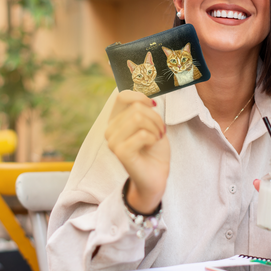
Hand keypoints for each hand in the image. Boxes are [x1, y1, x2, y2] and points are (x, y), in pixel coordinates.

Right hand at [105, 91, 169, 213]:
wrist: (156, 174)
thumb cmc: (154, 148)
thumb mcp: (151, 123)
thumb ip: (144, 109)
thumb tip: (146, 99)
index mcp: (115, 120)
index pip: (122, 96)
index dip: (141, 97)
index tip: (153, 106)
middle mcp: (110, 129)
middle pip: (136, 107)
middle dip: (155, 117)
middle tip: (160, 130)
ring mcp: (113, 141)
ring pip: (138, 118)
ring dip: (155, 127)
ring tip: (157, 137)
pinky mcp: (120, 152)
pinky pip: (142, 134)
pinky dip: (153, 137)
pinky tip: (153, 145)